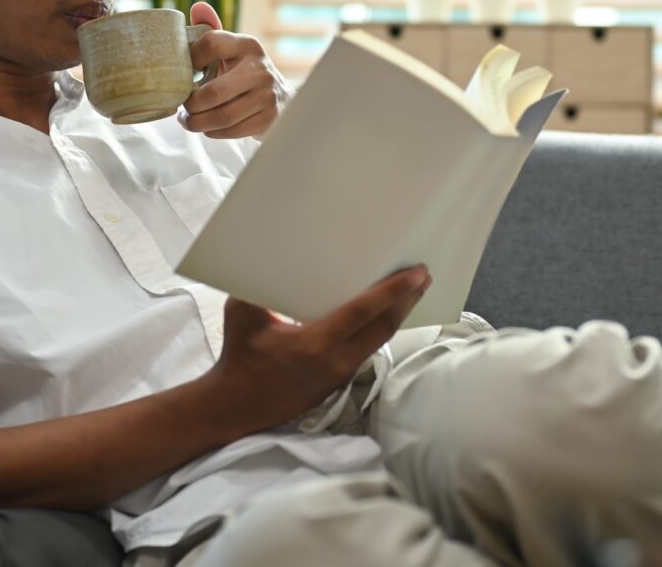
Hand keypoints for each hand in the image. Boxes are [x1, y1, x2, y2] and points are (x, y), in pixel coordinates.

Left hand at [179, 1, 292, 139]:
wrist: (281, 98)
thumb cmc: (244, 72)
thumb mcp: (231, 50)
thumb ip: (212, 30)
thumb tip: (198, 7)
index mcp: (246, 45)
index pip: (211, 43)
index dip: (191, 58)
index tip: (183, 72)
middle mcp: (259, 68)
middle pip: (213, 93)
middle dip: (190, 105)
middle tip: (182, 108)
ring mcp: (267, 95)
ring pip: (221, 116)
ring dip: (197, 123)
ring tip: (189, 120)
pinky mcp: (269, 119)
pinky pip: (231, 131)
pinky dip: (213, 132)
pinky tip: (208, 127)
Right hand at [204, 264, 431, 437]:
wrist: (237, 406)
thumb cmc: (239, 356)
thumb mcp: (242, 314)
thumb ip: (261, 287)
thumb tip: (275, 257)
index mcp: (314, 343)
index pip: (363, 313)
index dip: (392, 291)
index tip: (416, 274)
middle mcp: (335, 361)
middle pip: (384, 328)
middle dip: (407, 300)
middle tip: (424, 275)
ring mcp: (340, 373)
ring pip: (380, 340)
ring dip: (398, 315)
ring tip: (413, 291)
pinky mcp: (339, 380)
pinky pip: (368, 349)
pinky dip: (382, 329)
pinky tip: (386, 314)